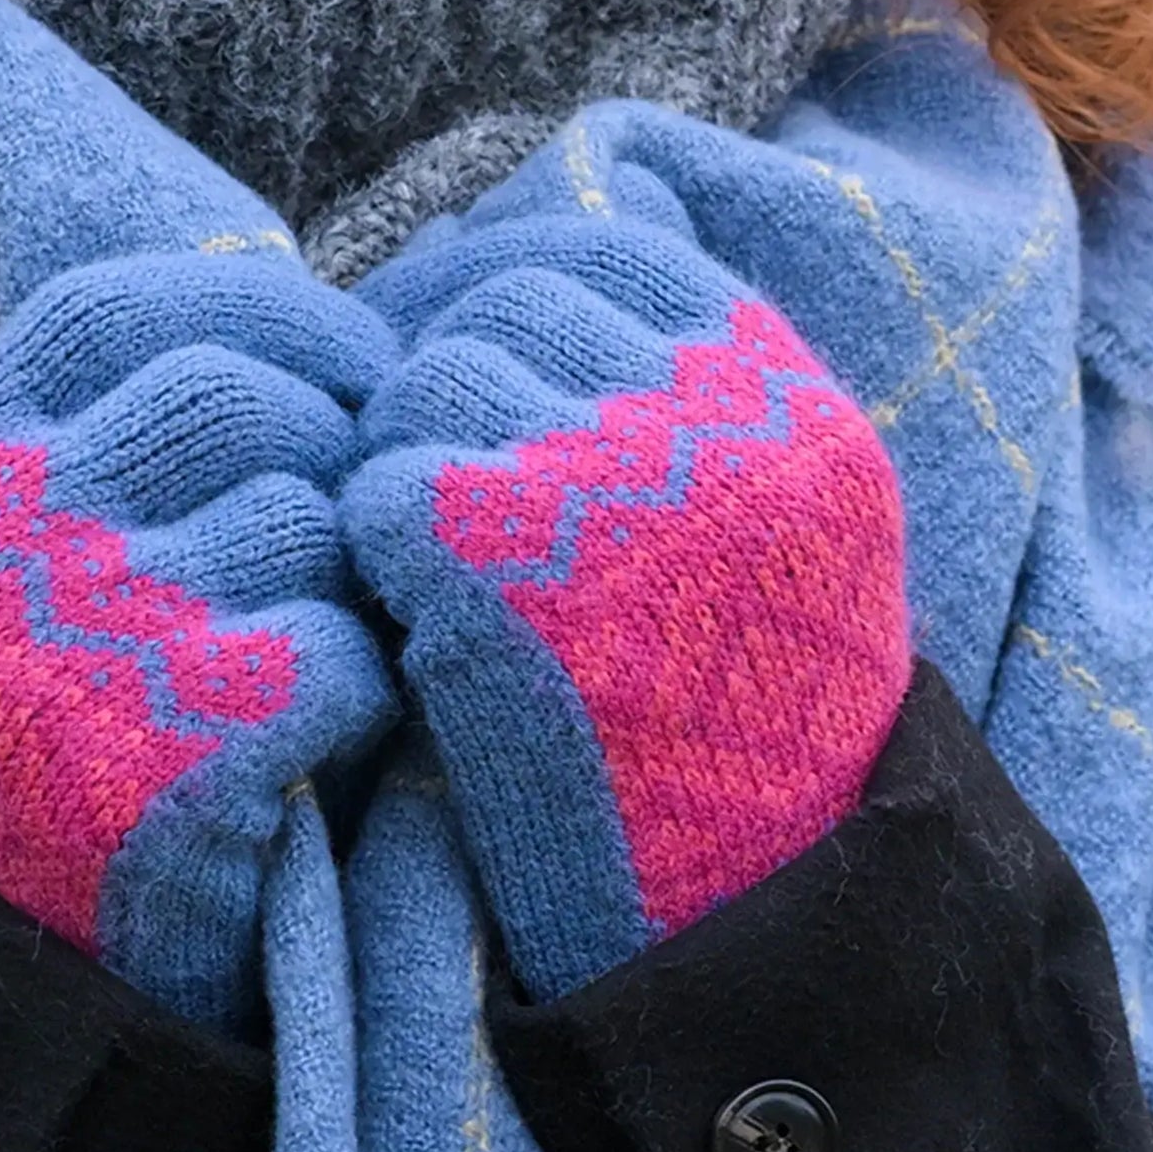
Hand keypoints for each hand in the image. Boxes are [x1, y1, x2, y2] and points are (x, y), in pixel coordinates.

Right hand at [0, 251, 399, 1029]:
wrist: (14, 969)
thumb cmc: (64, 730)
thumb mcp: (24, 561)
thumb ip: (116, 435)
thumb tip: (302, 311)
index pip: (112, 307)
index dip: (262, 310)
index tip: (352, 354)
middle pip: (229, 396)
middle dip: (338, 432)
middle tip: (375, 497)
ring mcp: (66, 656)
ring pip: (301, 519)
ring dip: (356, 569)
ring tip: (335, 630)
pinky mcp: (165, 765)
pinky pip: (342, 653)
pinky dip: (370, 683)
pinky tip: (334, 729)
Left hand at [340, 114, 909, 999]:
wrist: (740, 904)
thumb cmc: (728, 719)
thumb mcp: (762, 526)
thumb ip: (672, 398)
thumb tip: (497, 267)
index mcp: (783, 401)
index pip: (605, 247)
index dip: (497, 272)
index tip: (439, 321)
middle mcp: (715, 421)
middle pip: (507, 298)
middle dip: (431, 354)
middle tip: (396, 436)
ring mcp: (618, 485)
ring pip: (430, 378)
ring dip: (395, 448)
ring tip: (415, 544)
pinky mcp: (516, 565)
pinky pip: (383, 484)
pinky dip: (369, 535)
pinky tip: (403, 601)